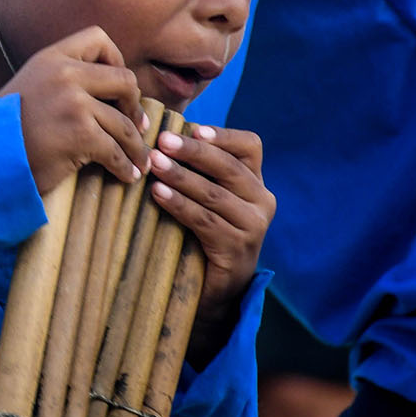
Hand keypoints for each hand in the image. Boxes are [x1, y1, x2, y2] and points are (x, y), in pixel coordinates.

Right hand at [0, 26, 150, 194]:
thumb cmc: (6, 127)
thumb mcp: (30, 86)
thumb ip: (61, 78)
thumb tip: (108, 88)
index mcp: (51, 58)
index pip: (99, 38)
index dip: (116, 59)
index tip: (115, 87)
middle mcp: (64, 74)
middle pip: (125, 79)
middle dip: (134, 105)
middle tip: (134, 125)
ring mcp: (73, 103)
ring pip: (125, 123)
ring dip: (136, 146)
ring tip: (138, 161)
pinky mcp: (80, 134)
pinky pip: (116, 150)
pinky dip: (125, 166)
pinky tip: (126, 175)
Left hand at [147, 124, 273, 361]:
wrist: (214, 288)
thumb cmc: (201, 230)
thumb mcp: (203, 194)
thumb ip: (193, 167)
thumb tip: (156, 131)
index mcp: (255, 181)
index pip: (249, 146)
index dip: (223, 135)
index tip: (192, 128)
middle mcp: (262, 200)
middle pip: (229, 167)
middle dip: (193, 152)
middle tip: (162, 141)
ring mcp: (254, 226)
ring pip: (214, 193)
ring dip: (181, 176)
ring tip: (153, 164)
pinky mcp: (237, 249)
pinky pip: (205, 221)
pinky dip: (180, 204)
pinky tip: (158, 193)